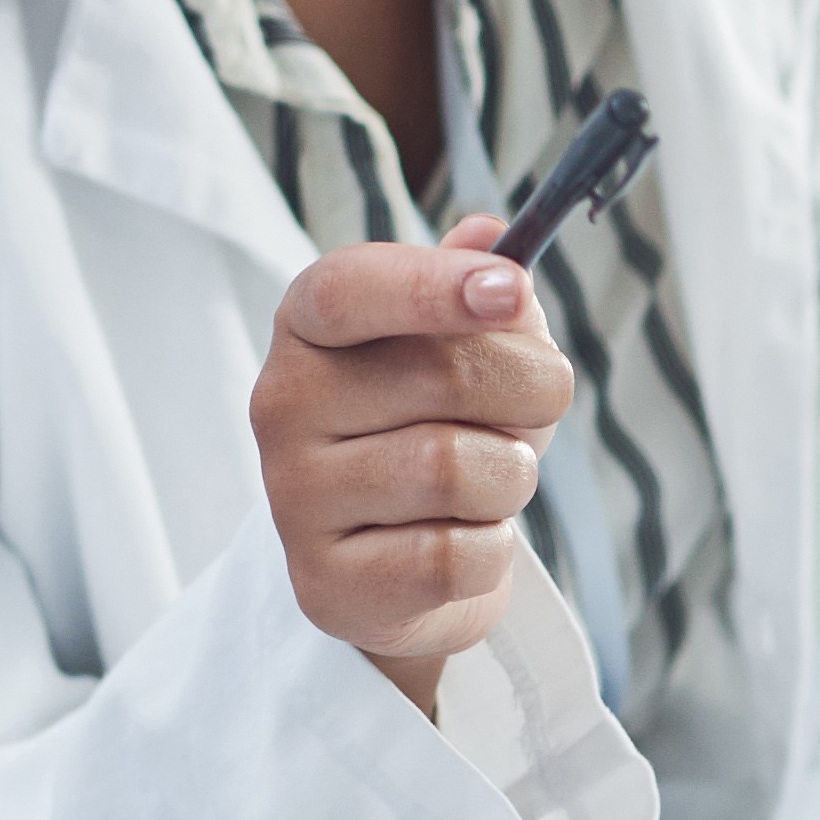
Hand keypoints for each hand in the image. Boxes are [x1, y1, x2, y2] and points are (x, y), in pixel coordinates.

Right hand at [255, 218, 572, 710]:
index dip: (433, 285)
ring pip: (457, 471)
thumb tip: (492, 236)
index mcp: (307, 326)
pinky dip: (490, 551)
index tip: (510, 291)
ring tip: (491, 482)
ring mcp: (293, 497)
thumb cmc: (438, 428)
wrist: (398, 567)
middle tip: (537, 406)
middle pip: (443, 376)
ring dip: (511, 478)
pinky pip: (455, 556)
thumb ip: (482, 285)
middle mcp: (282, 403)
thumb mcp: (464, 345)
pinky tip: (462, 541)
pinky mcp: (326, 583)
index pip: (347, 289)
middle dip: (530, 391)